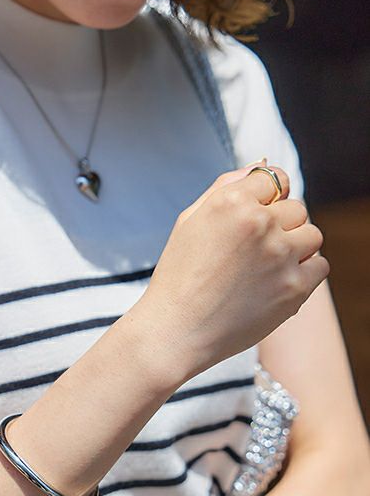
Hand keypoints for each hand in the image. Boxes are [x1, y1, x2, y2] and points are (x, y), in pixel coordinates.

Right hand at [138, 159, 328, 377]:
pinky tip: (274, 285)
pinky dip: (303, 274)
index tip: (257, 218)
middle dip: (280, 226)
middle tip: (251, 254)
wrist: (176, 331)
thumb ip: (226, 187)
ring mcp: (280, 255)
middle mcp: (259, 223)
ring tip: (264, 269)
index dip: (268, 198)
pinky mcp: (295, 287)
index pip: (275, 179)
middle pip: (297, 208)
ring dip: (295, 248)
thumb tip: (263, 165)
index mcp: (230, 202)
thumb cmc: (179, 276)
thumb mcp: (190, 221)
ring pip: (312, 235)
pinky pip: (320, 266)